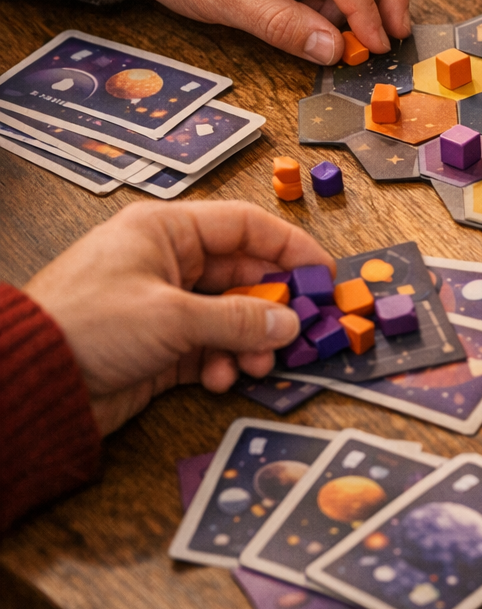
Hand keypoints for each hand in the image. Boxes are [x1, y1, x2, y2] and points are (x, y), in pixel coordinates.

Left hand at [23, 201, 332, 434]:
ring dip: (251, 341)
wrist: (31, 382)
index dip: (289, 247)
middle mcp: (167, 264)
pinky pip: (212, 349)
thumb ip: (239, 319)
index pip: (245, 227)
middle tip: (302, 328)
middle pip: (243, 275)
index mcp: (164, 232)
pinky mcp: (161, 347)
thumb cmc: (87, 325)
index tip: (323, 275)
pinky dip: (225, 363)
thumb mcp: (172, 316)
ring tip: (259, 363)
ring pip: (232, 316)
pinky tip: (223, 378)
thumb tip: (290, 323)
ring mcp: (165, 306)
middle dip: (273, 305)